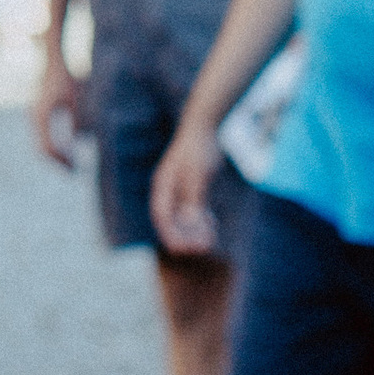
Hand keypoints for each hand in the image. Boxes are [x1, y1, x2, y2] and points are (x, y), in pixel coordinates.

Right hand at [30, 46, 80, 169]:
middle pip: (41, 148)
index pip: (47, 148)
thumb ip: (77, 118)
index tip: (75, 169)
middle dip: (58, 161)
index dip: (61, 161)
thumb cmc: (66, 75)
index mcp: (41, 116)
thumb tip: (79, 140)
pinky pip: (43, 135)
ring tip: (71, 163)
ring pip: (41, 142)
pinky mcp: (38, 111)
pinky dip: (54, 145)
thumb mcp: (76, 97)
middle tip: (73, 171)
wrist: (53, 56)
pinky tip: (67, 147)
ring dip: (55, 154)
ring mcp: (34, 114)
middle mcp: (34, 116)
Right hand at [149, 117, 220, 255]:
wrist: (205, 126)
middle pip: (171, 219)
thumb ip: (193, 199)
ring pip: (182, 215)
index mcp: (163, 184)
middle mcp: (168, 188)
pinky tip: (212, 224)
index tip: (183, 249)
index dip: (170, 234)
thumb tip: (190, 223)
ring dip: (193, 230)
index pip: (161, 216)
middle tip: (200, 249)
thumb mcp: (197, 175)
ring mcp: (179, 186)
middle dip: (184, 236)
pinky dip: (200, 219)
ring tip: (209, 241)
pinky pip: (192, 208)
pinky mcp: (191, 184)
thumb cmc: (199, 148)